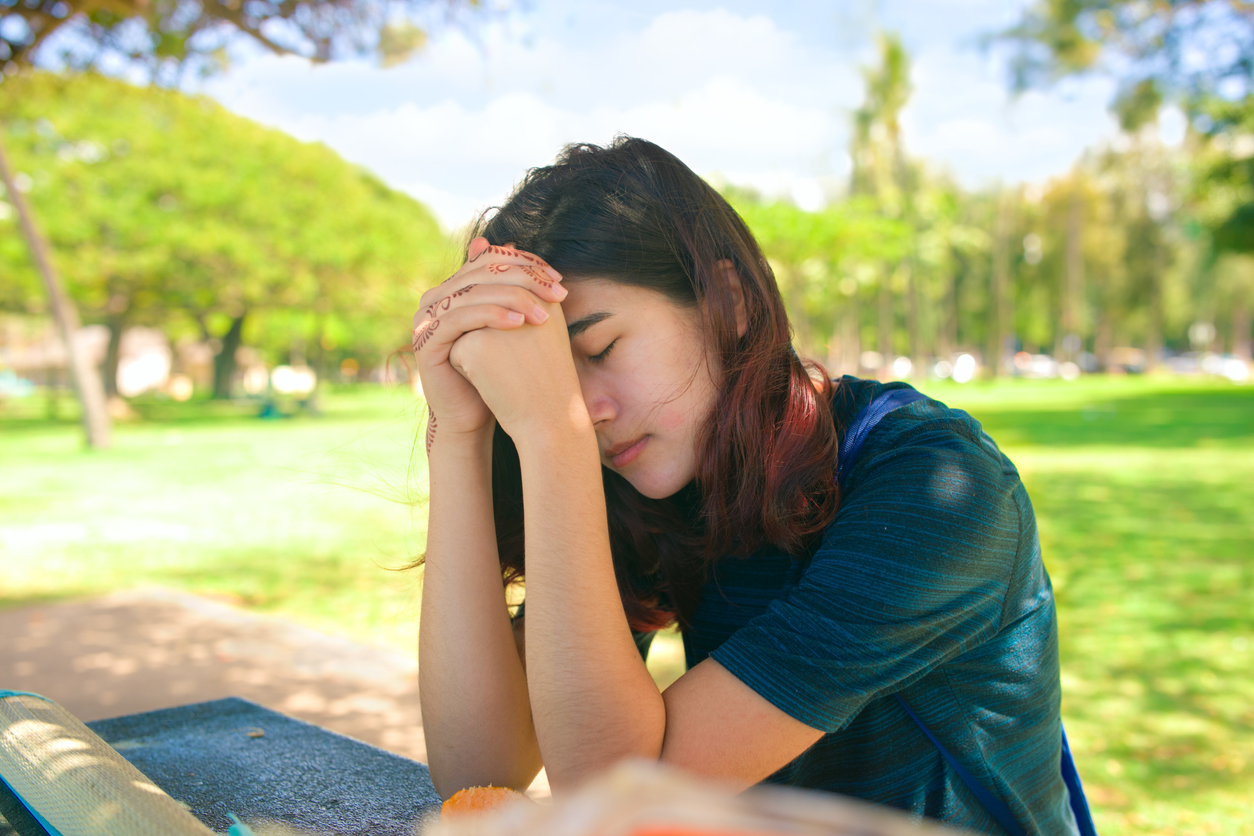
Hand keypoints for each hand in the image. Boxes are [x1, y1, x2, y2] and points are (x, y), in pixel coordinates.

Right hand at [413, 238, 566, 452]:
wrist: (472, 415)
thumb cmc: (494, 371)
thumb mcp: (508, 324)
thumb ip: (510, 289)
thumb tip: (516, 243)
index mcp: (451, 289)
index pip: (488, 261)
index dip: (525, 264)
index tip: (558, 279)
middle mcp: (433, 299)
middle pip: (481, 274)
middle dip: (525, 280)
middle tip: (558, 292)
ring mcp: (425, 318)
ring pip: (473, 294)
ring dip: (513, 298)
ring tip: (544, 314)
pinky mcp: (425, 340)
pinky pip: (460, 319)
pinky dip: (491, 316)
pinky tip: (519, 323)